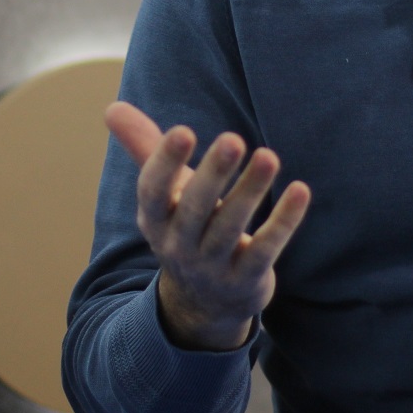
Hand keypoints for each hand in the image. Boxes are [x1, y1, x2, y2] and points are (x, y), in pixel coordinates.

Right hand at [104, 101, 311, 352]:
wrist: (204, 305)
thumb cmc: (186, 229)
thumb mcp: (164, 196)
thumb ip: (144, 150)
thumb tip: (112, 107)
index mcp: (155, 220)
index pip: (153, 192)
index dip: (166, 163)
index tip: (184, 130)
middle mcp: (179, 246)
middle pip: (194, 209)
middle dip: (213, 174)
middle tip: (233, 139)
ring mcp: (212, 267)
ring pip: (231, 227)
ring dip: (250, 190)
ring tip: (269, 156)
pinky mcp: (246, 280)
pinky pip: (265, 249)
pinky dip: (283, 221)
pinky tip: (300, 190)